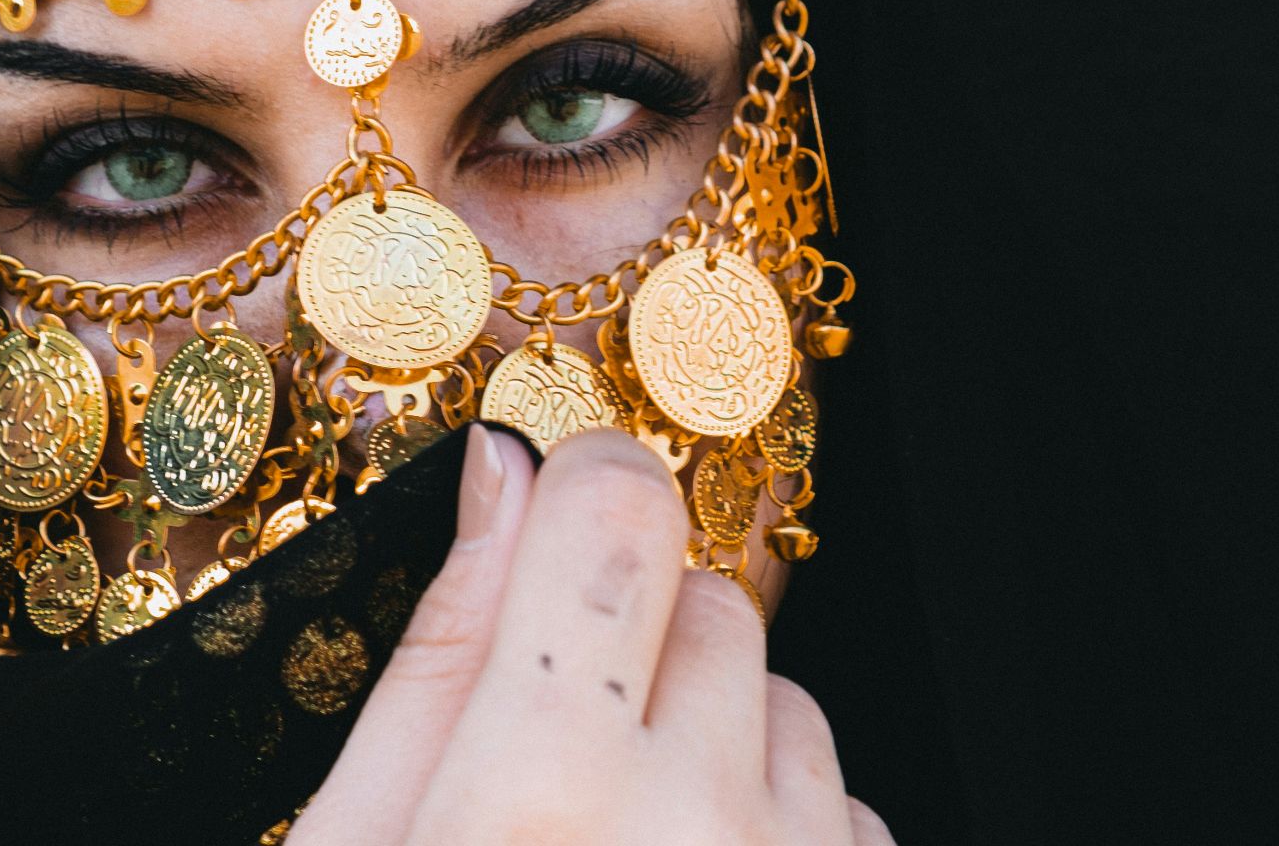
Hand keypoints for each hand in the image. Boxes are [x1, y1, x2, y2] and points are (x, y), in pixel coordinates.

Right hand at [289, 425, 893, 844]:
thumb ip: (436, 660)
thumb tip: (500, 469)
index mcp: (536, 794)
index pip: (615, 511)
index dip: (580, 495)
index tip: (554, 520)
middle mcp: (694, 830)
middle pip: (707, 606)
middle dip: (638, 652)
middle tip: (559, 768)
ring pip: (788, 703)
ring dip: (717, 750)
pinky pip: (842, 808)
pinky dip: (775, 832)